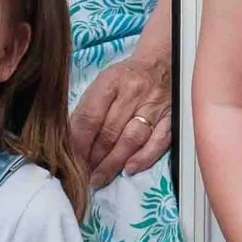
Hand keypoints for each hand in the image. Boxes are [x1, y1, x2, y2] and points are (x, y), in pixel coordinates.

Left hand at [70, 46, 172, 191]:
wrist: (161, 63)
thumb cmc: (127, 77)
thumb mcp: (103, 82)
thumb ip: (89, 108)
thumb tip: (71, 139)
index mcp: (112, 81)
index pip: (90, 116)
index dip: (78, 142)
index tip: (70, 160)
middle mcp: (134, 93)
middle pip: (109, 132)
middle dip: (92, 158)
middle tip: (81, 176)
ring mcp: (155, 107)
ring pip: (131, 140)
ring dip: (112, 163)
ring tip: (98, 178)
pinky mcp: (171, 118)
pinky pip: (158, 142)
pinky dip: (143, 157)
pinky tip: (129, 169)